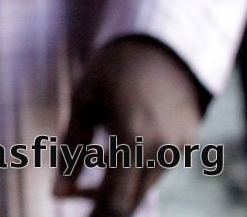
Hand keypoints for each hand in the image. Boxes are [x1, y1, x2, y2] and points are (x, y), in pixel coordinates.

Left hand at [55, 35, 206, 215]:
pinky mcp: (188, 144)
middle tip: (72, 194)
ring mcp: (179, 148)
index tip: (73, 216)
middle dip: (100, 206)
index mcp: (131, 135)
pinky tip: (114, 153)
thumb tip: (57, 194)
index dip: (95, 216)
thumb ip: (71, 149)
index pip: (115, 199)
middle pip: (131, 201)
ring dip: (117, 189)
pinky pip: (156, 172)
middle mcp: (161, 148)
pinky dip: (134, 173)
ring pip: (144, 188)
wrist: (159, 46)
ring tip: (89, 167)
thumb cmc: (111, 70)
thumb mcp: (82, 103)